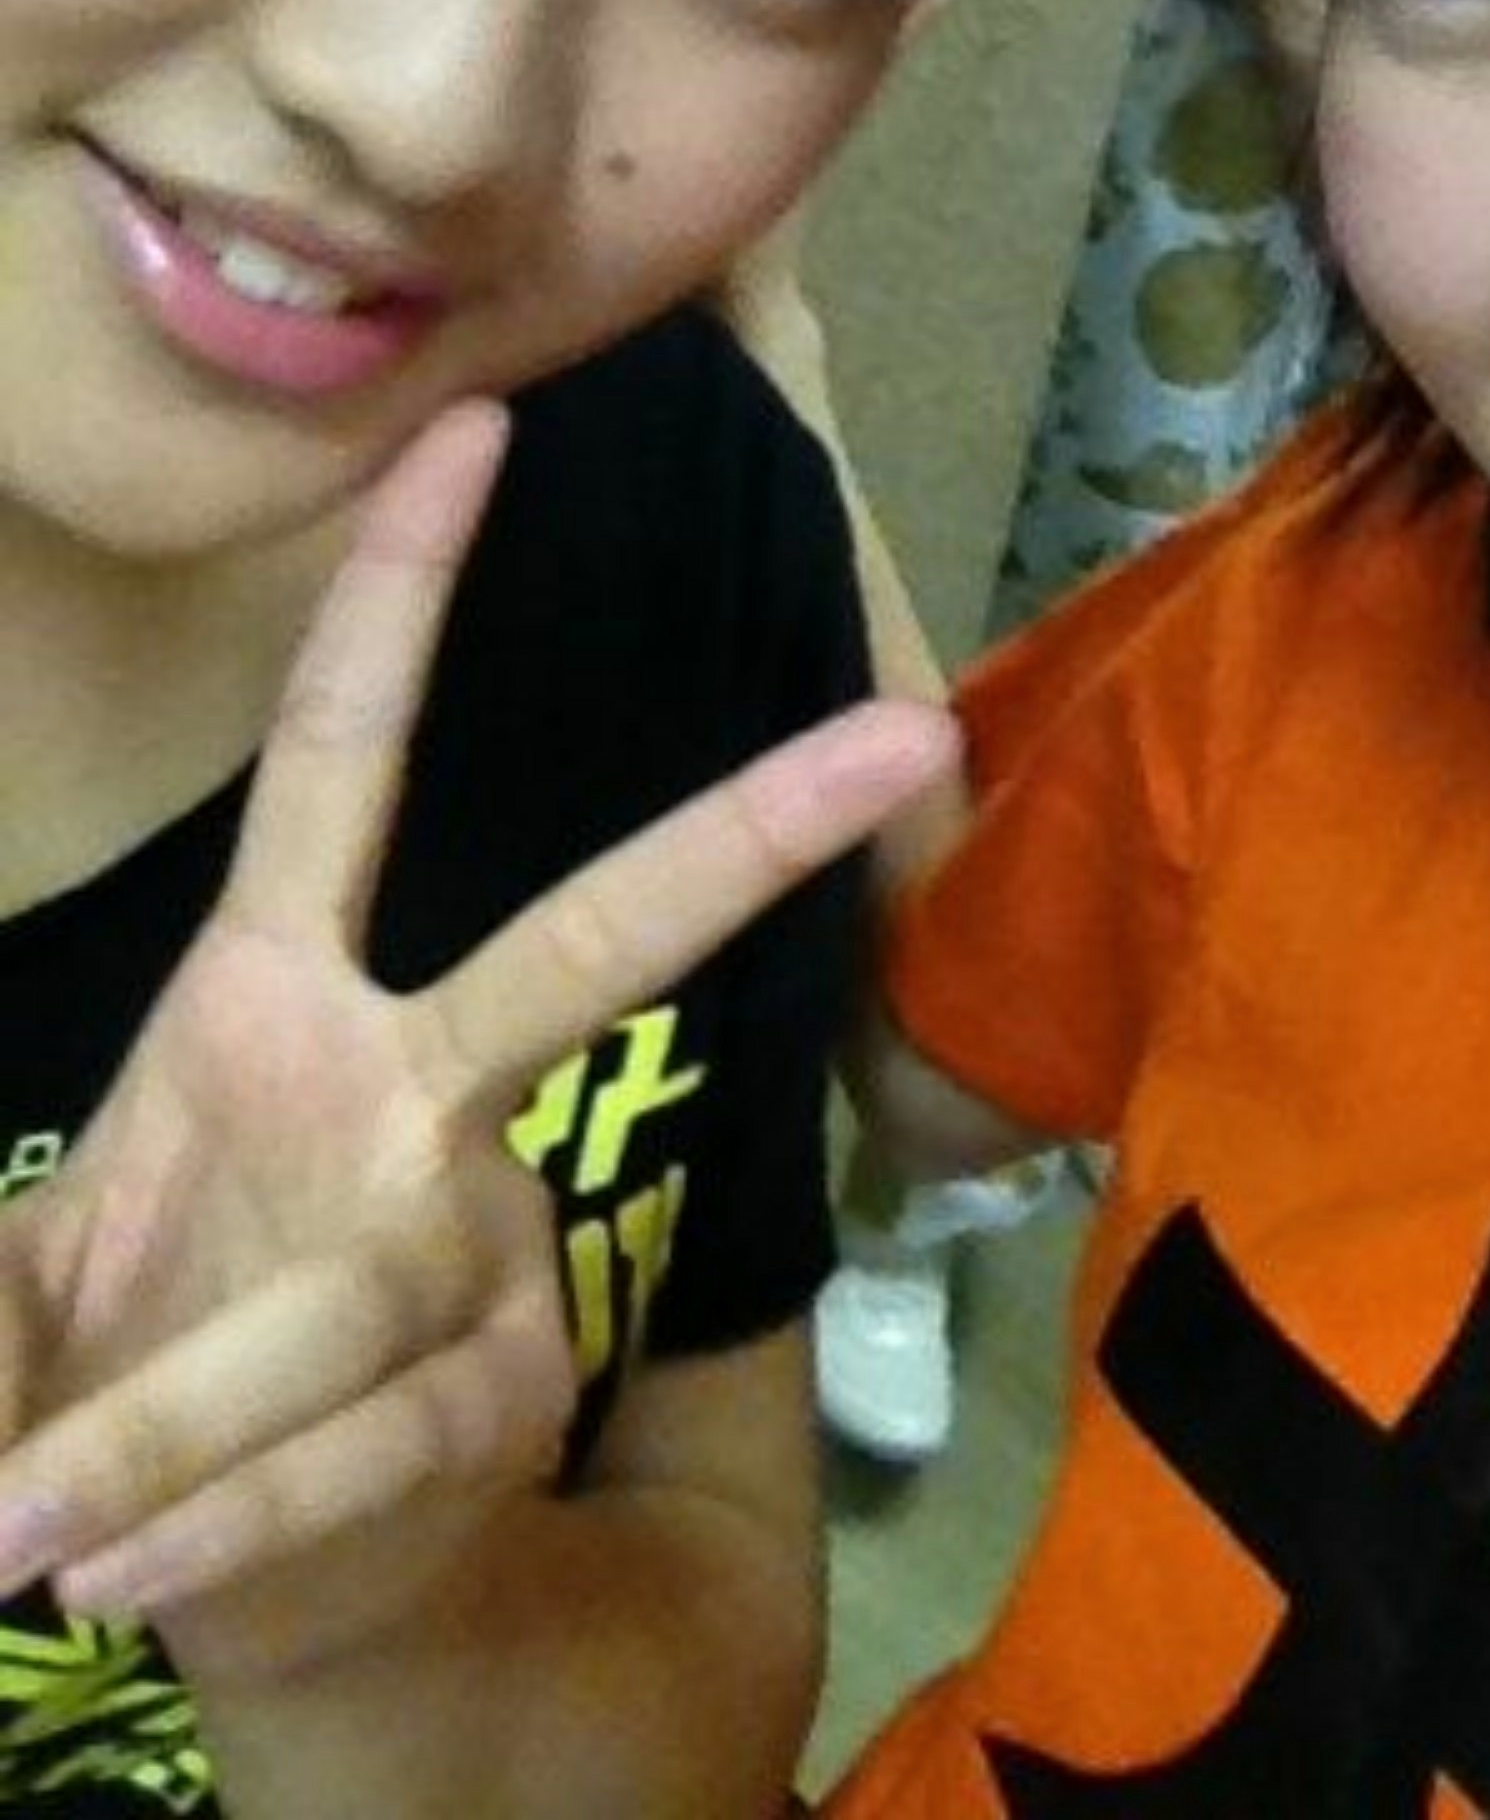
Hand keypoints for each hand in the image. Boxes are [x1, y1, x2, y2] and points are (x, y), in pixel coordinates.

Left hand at [0, 402, 951, 1665]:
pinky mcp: (492, 1404)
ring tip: (26, 1526)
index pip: (348, 753)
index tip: (480, 421)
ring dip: (184, 1414)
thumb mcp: (8, 1273)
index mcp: (279, 993)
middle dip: (747, 838)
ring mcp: (474, 1243)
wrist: (217, 1548)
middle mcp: (413, 1091)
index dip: (402, 589)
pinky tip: (117, 1569)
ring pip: (368, 1293)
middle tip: (900, 738)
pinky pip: (366, 1448)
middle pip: (592, 942)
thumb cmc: (116, 1338)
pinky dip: (235, 1514)